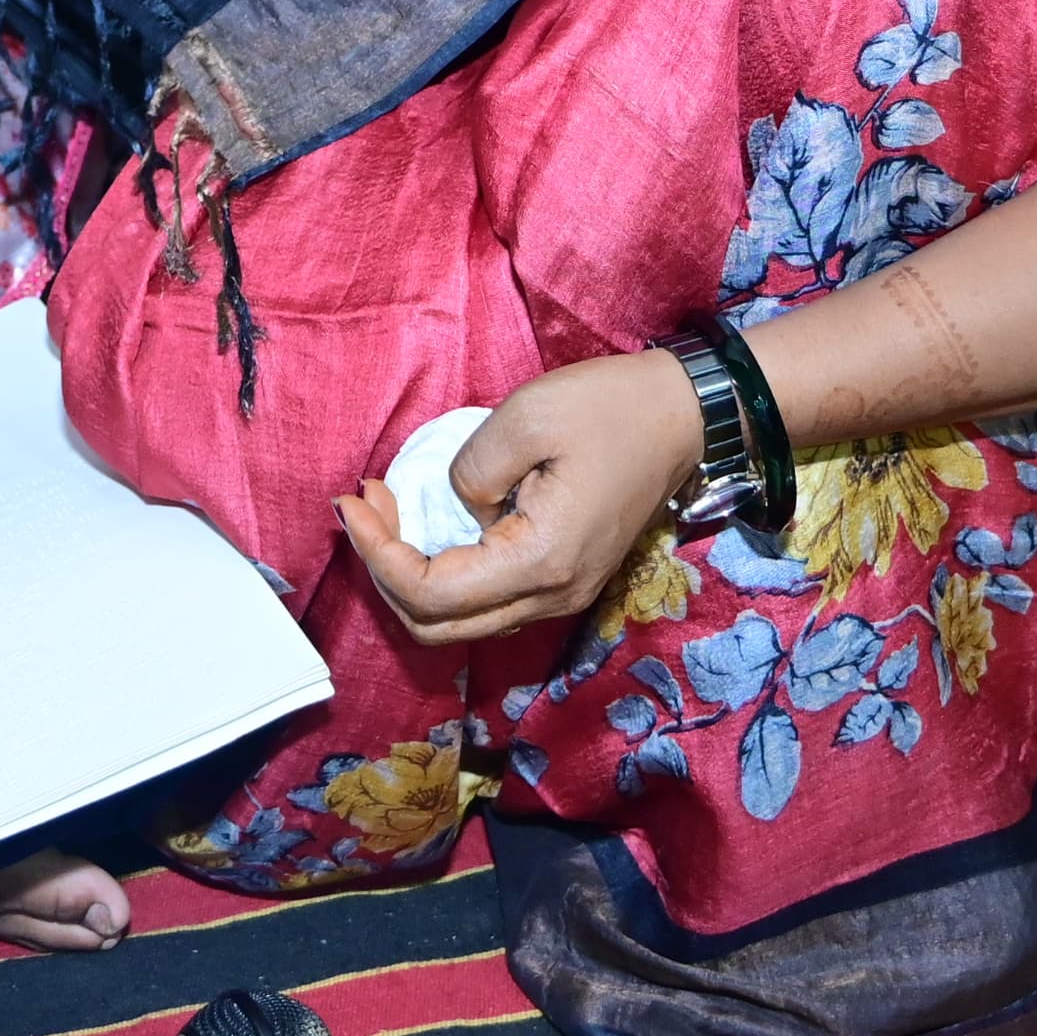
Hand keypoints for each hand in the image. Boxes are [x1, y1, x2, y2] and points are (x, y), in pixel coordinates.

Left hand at [332, 352, 703, 646]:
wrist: (682, 417)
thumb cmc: (609, 409)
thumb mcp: (527, 417)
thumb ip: (470, 469)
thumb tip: (451, 504)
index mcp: (541, 562)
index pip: (431, 596)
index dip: (378, 556)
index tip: (353, 502)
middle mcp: (551, 596)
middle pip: (437, 626)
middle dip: (384, 570)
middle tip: (365, 505)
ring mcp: (560, 594)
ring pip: (459, 620)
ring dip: (409, 573)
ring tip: (386, 508)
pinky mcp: (561, 578)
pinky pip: (484, 599)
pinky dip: (441, 570)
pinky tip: (427, 520)